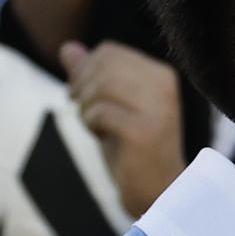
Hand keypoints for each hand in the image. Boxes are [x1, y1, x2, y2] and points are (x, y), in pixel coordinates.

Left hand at [59, 42, 185, 218]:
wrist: (158, 188)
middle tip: (86, 113)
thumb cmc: (132, 145)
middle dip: (83, 87)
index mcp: (162, 74)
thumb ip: (90, 75)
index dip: (85, 71)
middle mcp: (165, 86)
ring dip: (86, 107)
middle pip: (103, 65)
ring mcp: (159, 108)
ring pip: (103, 85)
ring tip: (94, 125)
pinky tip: (102, 136)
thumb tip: (68, 48)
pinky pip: (101, 112)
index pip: (109, 51)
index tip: (84, 98)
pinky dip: (91, 124)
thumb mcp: (110, 104)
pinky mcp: (146, 131)